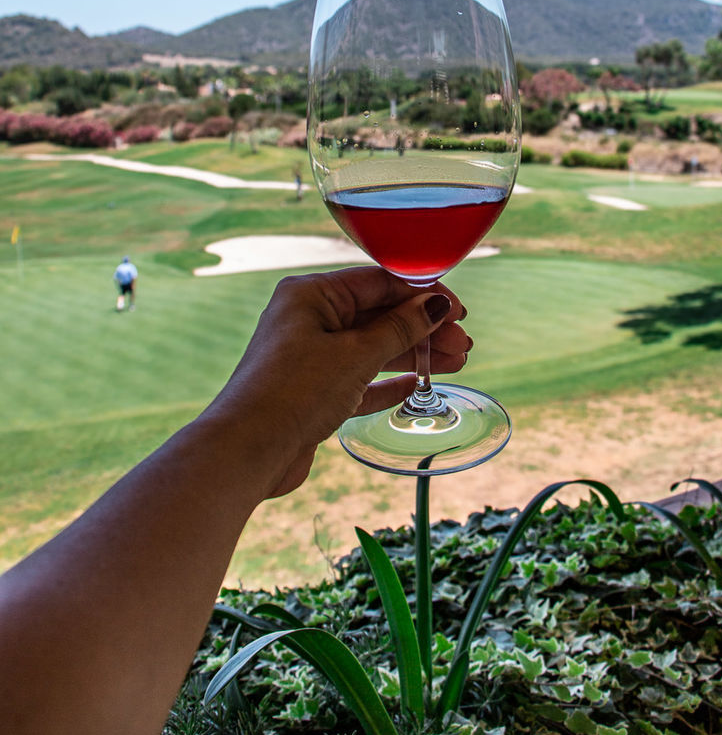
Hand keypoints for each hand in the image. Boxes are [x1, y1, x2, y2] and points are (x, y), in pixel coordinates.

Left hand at [204, 267, 469, 497]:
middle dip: (423, 329)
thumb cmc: (292, 393)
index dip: (422, 294)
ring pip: (373, 348)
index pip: (379, 282)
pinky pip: (359, 379)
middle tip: (463, 344)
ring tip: (456, 363)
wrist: (246, 453)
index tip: (458, 310)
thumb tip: (436, 305)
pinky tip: (415, 384)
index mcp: (311, 295)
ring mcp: (309, 357)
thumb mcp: (355, 355)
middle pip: (379, 315)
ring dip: (413, 354)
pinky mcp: (313, 393)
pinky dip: (387, 381)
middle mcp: (308, 320)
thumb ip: (400, 328)